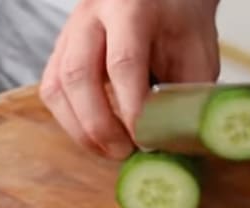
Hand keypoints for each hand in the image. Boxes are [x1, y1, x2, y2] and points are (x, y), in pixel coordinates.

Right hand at [39, 0, 220, 158]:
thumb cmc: (182, 21)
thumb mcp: (197, 53)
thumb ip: (185, 95)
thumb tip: (175, 145)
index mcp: (132, 8)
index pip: (124, 63)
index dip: (133, 109)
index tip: (147, 141)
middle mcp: (92, 14)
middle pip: (79, 75)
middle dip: (99, 125)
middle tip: (124, 152)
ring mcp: (71, 30)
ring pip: (57, 85)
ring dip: (80, 128)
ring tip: (109, 150)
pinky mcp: (62, 48)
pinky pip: (53, 89)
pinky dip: (71, 119)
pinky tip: (96, 135)